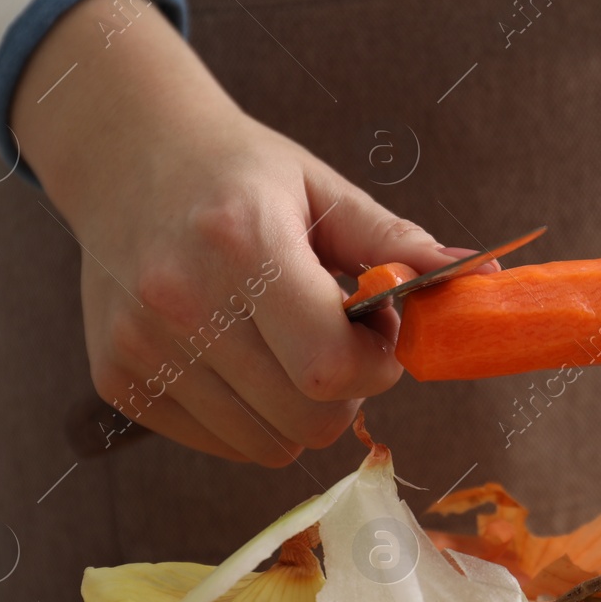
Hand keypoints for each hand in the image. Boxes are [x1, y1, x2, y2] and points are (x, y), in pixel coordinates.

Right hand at [12, 0, 475, 465]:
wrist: (123, 155)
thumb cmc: (240, 173)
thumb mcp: (324, 190)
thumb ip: (398, 242)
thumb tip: (483, 272)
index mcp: (241, 245)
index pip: (329, 366)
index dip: (376, 365)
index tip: (379, 332)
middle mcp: (180, 302)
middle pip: (306, 419)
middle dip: (346, 392)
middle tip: (338, 341)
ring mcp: (141, 347)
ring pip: (267, 446)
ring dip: (299, 410)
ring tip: (286, 344)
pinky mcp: (117, 380)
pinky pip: (222, 443)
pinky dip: (251, 416)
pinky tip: (242, 356)